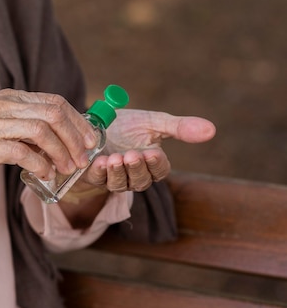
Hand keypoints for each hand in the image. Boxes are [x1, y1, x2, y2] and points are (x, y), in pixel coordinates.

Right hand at [0, 89, 97, 186]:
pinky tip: (45, 174)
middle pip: (53, 113)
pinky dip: (40, 165)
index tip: (90, 140)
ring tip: (66, 168)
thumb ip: (23, 126)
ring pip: (42, 131)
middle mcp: (2, 106)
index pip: (54, 102)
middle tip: (83, 158)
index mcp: (8, 98)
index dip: (78, 121)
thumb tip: (59, 139)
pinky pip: (23, 153)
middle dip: (75, 137)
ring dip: (61, 152)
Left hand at [76, 109, 215, 192]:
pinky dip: (99, 172)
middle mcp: (134, 175)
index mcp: (151, 164)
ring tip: (115, 158)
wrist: (96, 122)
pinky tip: (100, 161)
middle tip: (132, 155)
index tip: (153, 152)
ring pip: (120, 184)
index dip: (156, 164)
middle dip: (136, 169)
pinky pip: (98, 180)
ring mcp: (114, 178)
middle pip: (141, 181)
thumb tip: (212, 130)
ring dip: (118, 172)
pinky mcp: (94, 176)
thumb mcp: (154, 122)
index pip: (159, 170)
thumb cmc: (127, 125)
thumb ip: (180, 128)